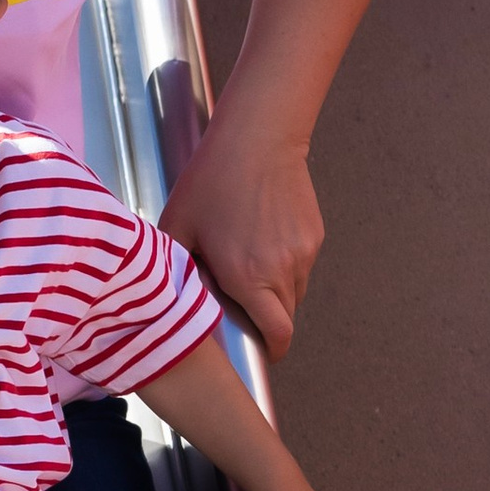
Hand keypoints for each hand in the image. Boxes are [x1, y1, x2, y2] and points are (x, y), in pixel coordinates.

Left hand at [159, 115, 323, 356]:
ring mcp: (303, 252)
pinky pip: (303, 265)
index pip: (277, 335)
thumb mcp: (178, 225)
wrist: (259, 138)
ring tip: (250, 264)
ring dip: (277, 292)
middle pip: (286, 317)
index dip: (272, 351)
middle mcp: (282, 270)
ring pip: (296, 291)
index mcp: (248, 277)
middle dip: (269, 321)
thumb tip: (175, 299)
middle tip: (244, 306)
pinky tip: (263, 237)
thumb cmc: (212, 180)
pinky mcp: (314, 235)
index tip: (262, 352)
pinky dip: (286, 264)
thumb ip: (177, 270)